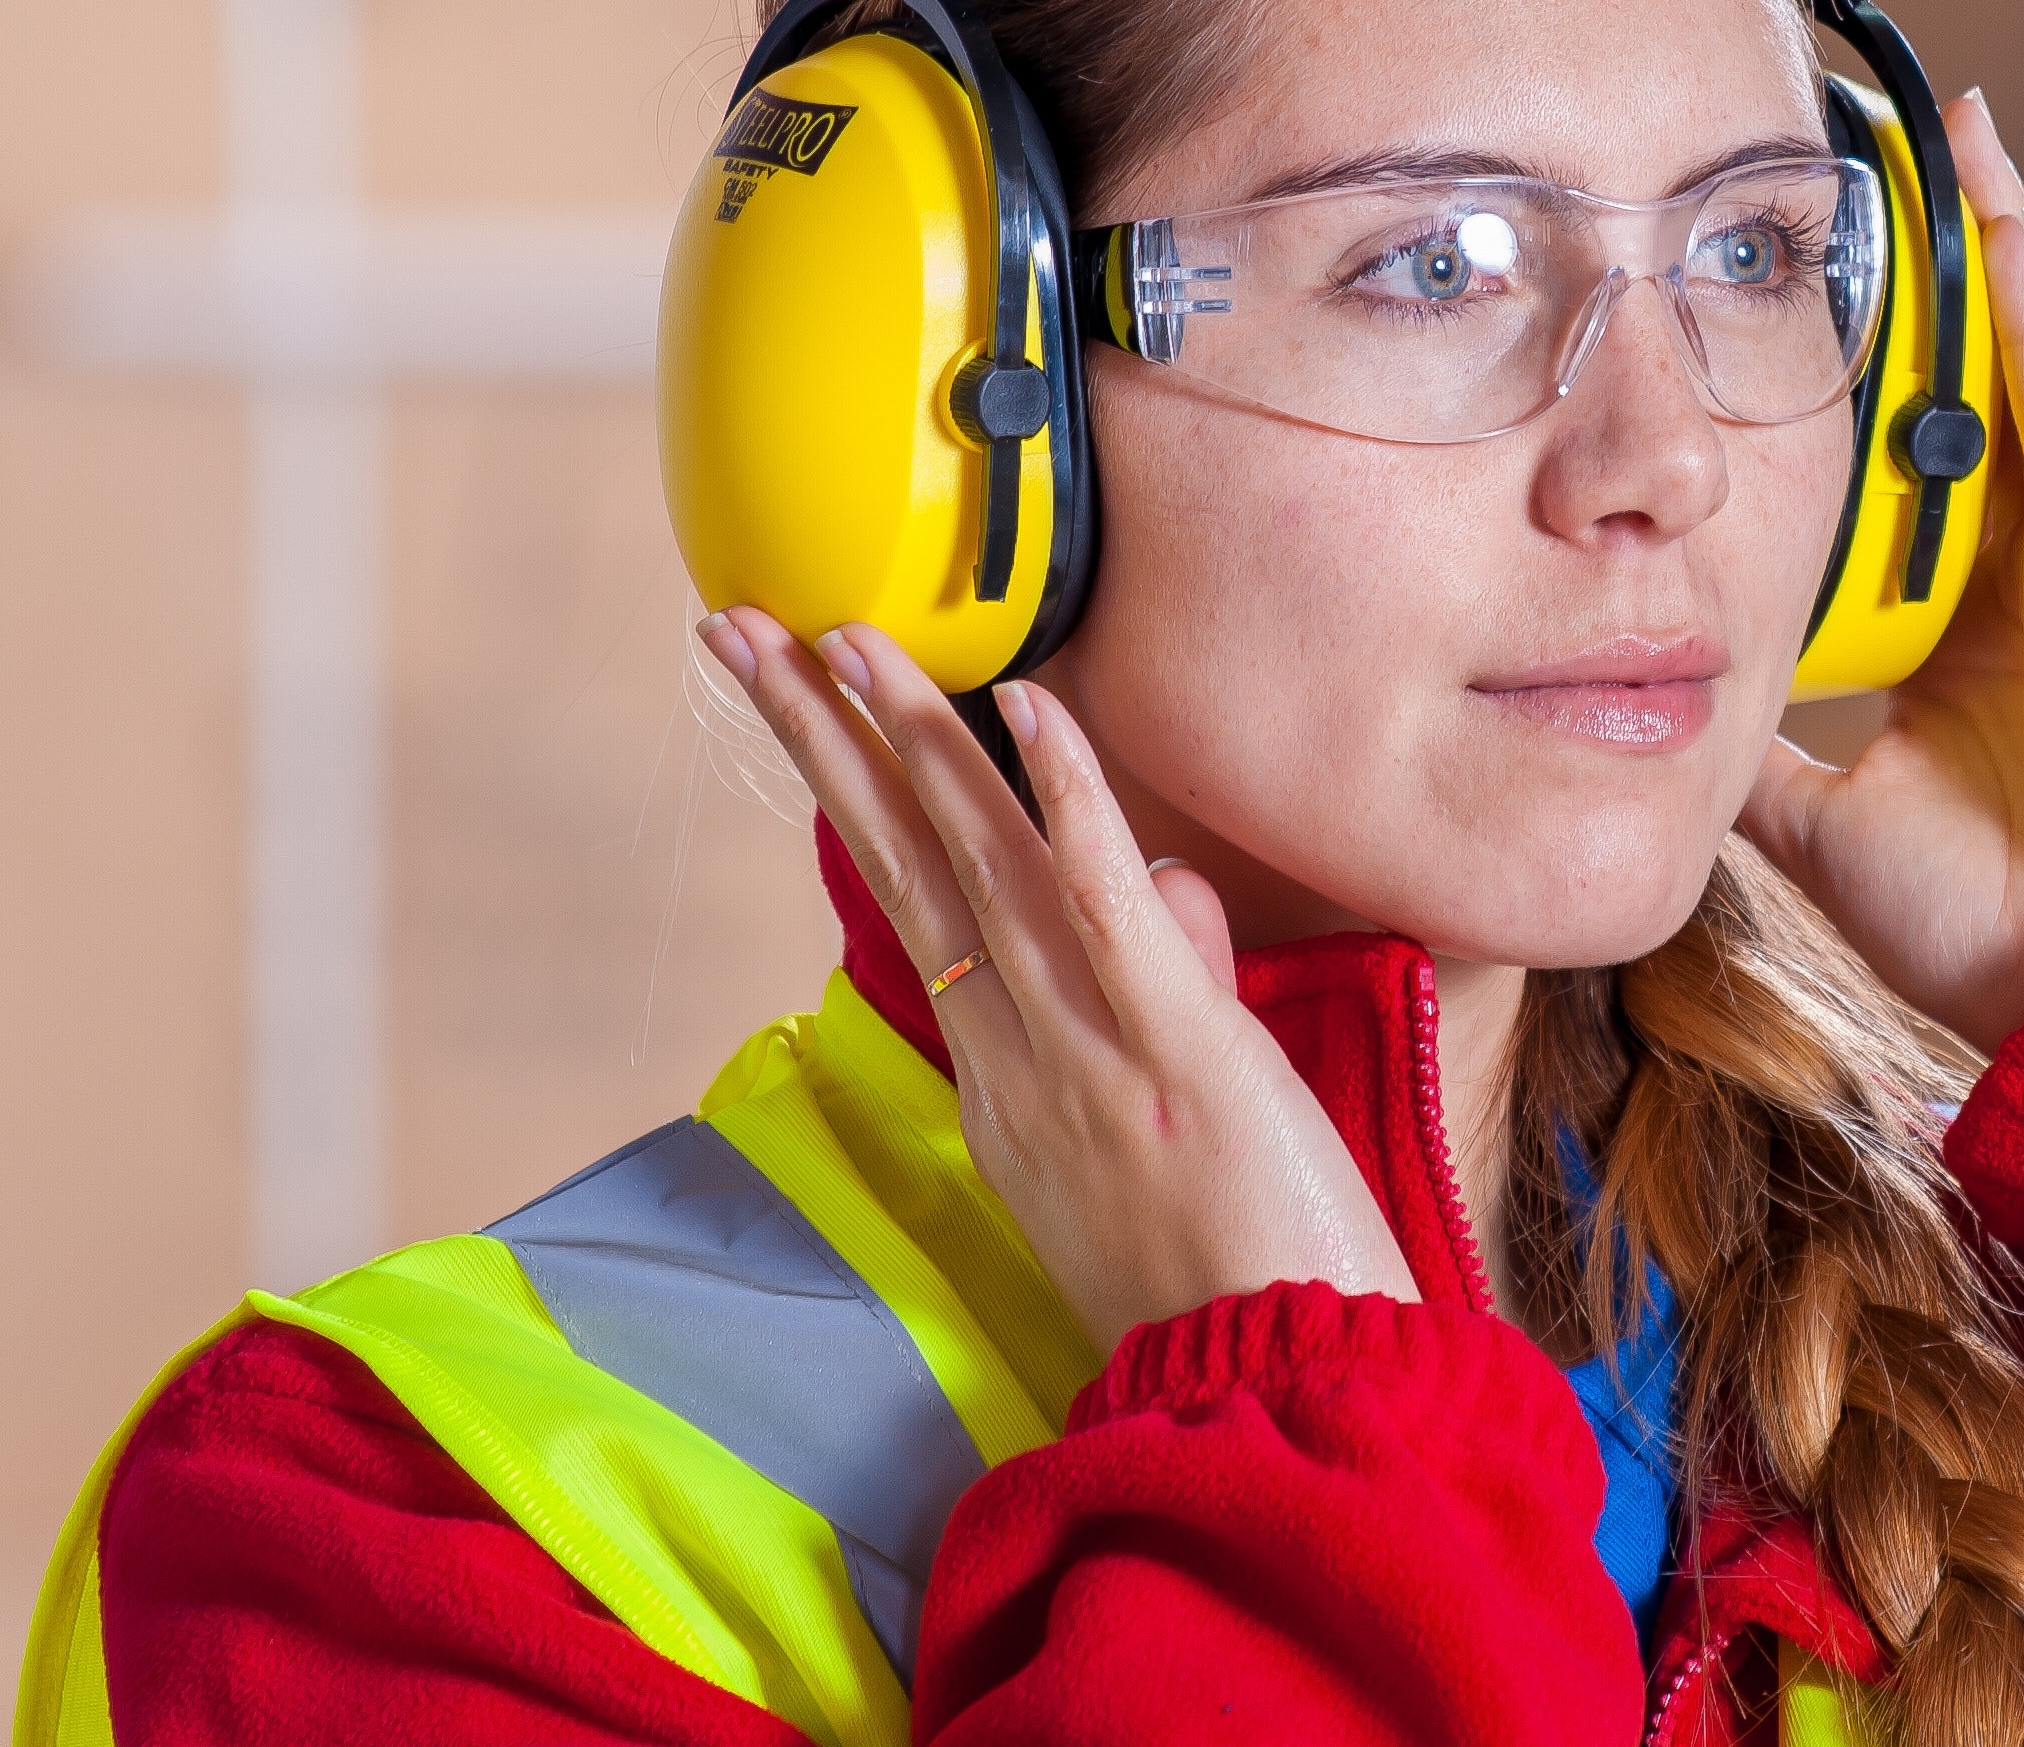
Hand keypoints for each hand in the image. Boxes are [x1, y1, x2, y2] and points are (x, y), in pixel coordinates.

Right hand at [702, 609, 1418, 1352]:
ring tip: (840, 635)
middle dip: (819, 737)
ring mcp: (1088, 1051)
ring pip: (979, 864)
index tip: (806, 696)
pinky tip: (1026, 707)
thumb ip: (1165, 984)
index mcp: (1004, 1080)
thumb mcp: (1171, 1120)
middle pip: (904, 862)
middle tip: (741, 631)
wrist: (1281, 1392)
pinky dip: (1070, 801)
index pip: (917, 901)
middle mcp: (1019, 1056)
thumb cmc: (1239, 1275)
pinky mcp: (1178, 1051)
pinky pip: (1111, 906)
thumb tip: (1171, 885)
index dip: (855, 789)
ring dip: (908, 735)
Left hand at [1738, 89, 2023, 1052]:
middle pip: (1970, 390)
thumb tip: (1658, 711)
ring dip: (1994, 251)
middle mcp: (2021, 572)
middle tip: (1882, 158)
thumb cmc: (1987, 924)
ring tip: (1960, 137)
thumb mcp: (1820, 816)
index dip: (1870, 376)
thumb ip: (1759, 752)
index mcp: (1961, 626)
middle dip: (1936, 275)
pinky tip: (2003, 228)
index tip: (1812, 290)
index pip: (1904, 469)